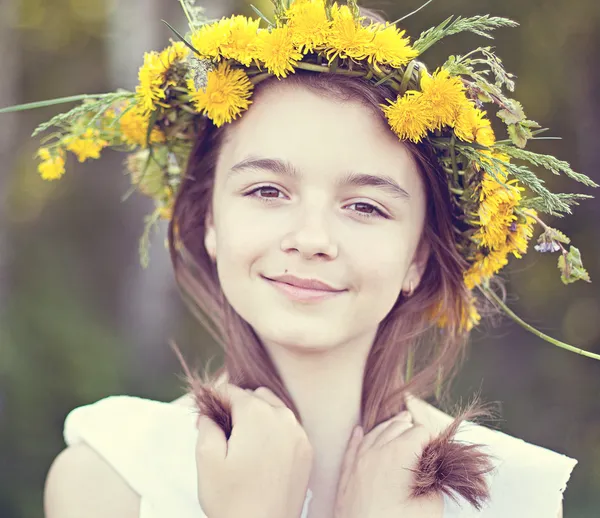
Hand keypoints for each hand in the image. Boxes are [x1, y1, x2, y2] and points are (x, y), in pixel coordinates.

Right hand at [195, 384, 313, 517]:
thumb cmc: (232, 500)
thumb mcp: (206, 460)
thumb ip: (206, 427)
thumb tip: (208, 414)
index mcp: (257, 414)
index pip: (232, 391)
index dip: (215, 399)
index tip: (206, 412)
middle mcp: (283, 417)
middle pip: (255, 396)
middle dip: (238, 406)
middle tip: (222, 431)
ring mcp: (299, 434)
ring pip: (275, 408)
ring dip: (258, 416)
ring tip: (242, 441)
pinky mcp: (307, 450)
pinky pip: (289, 427)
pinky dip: (275, 431)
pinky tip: (262, 452)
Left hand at [334, 411, 443, 517]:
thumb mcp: (428, 510)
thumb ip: (436, 488)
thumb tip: (435, 477)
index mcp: (397, 456)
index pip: (420, 432)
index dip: (433, 438)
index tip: (440, 449)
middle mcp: (375, 451)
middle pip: (398, 427)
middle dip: (413, 430)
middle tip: (426, 442)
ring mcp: (358, 461)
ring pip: (375, 432)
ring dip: (390, 427)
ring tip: (402, 423)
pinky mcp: (346, 474)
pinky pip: (352, 447)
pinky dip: (358, 437)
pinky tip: (358, 431)